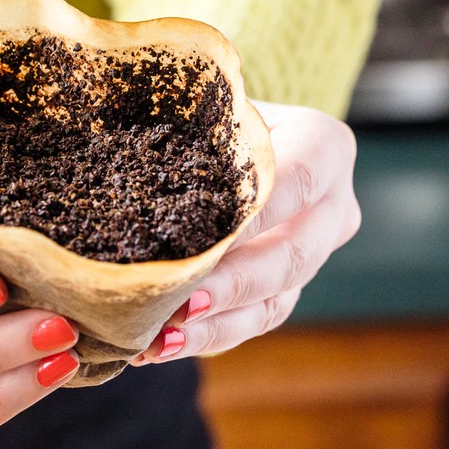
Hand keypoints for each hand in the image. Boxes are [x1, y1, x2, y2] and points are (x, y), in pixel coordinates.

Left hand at [135, 101, 360, 363]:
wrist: (228, 136)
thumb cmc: (210, 110)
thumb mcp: (208, 102)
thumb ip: (192, 121)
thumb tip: (117, 139)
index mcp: (325, 147)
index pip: (298, 181)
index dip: (258, 215)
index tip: (213, 239)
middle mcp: (331, 208)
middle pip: (293, 256)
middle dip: (234, 285)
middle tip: (182, 304)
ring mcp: (311, 256)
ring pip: (274, 302)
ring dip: (215, 326)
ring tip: (159, 340)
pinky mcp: (282, 292)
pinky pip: (250, 324)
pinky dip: (204, 337)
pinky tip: (154, 346)